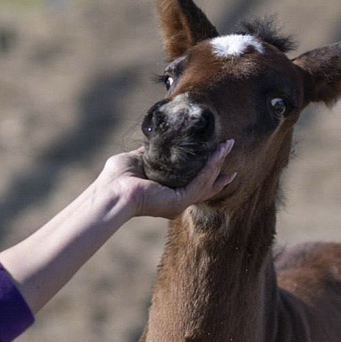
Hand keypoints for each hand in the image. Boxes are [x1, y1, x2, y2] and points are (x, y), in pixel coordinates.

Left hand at [97, 140, 235, 218]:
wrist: (112, 191)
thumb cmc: (117, 178)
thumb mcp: (137, 159)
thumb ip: (152, 152)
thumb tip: (161, 139)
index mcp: (166, 193)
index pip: (193, 182)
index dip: (209, 171)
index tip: (220, 156)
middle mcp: (175, 200)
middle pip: (206, 183)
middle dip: (219, 165)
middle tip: (229, 146)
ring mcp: (179, 202)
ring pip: (206, 181)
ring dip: (217, 162)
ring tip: (226, 145)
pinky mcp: (179, 201)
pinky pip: (200, 182)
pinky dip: (210, 166)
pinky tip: (217, 153)